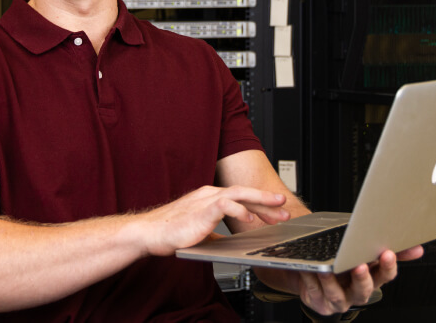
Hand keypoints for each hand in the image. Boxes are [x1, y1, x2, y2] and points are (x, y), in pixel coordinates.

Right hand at [134, 185, 290, 255]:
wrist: (150, 233)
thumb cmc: (170, 233)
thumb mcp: (200, 233)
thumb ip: (215, 234)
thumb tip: (229, 242)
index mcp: (208, 198)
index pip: (239, 198)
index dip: (259, 205)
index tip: (274, 213)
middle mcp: (209, 195)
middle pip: (244, 192)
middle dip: (266, 200)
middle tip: (284, 207)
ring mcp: (205, 200)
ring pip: (239, 194)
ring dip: (260, 201)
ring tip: (277, 208)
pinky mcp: (201, 209)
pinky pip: (225, 204)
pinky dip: (240, 209)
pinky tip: (250, 218)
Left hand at [291, 246, 424, 314]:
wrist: (313, 274)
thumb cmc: (342, 262)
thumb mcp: (364, 253)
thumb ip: (389, 251)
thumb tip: (418, 249)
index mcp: (371, 279)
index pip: (384, 276)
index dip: (387, 266)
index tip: (388, 253)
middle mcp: (356, 293)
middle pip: (364, 289)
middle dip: (362, 278)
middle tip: (360, 265)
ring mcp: (338, 300)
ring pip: (337, 294)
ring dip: (332, 281)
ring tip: (326, 269)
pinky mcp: (319, 302)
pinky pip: (313, 291)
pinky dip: (310, 279)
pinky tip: (308, 269)